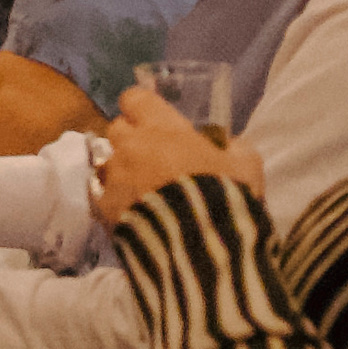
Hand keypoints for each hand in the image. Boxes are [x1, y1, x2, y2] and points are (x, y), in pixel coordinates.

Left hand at [93, 82, 266, 229]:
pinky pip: (100, 197)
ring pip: (108, 164)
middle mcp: (132, 145)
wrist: (204, 250)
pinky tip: (130, 216)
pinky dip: (113, 204)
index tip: (153, 123)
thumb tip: (230, 144)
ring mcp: (115, 176)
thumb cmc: (226, 199)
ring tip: (143, 195)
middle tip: (151, 161)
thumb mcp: (247, 168)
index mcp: (163, 128)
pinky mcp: (105, 208)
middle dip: (131, 141)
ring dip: (122, 173)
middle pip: (117, 130)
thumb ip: (236, 149)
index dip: (142, 110)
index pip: (135, 98)